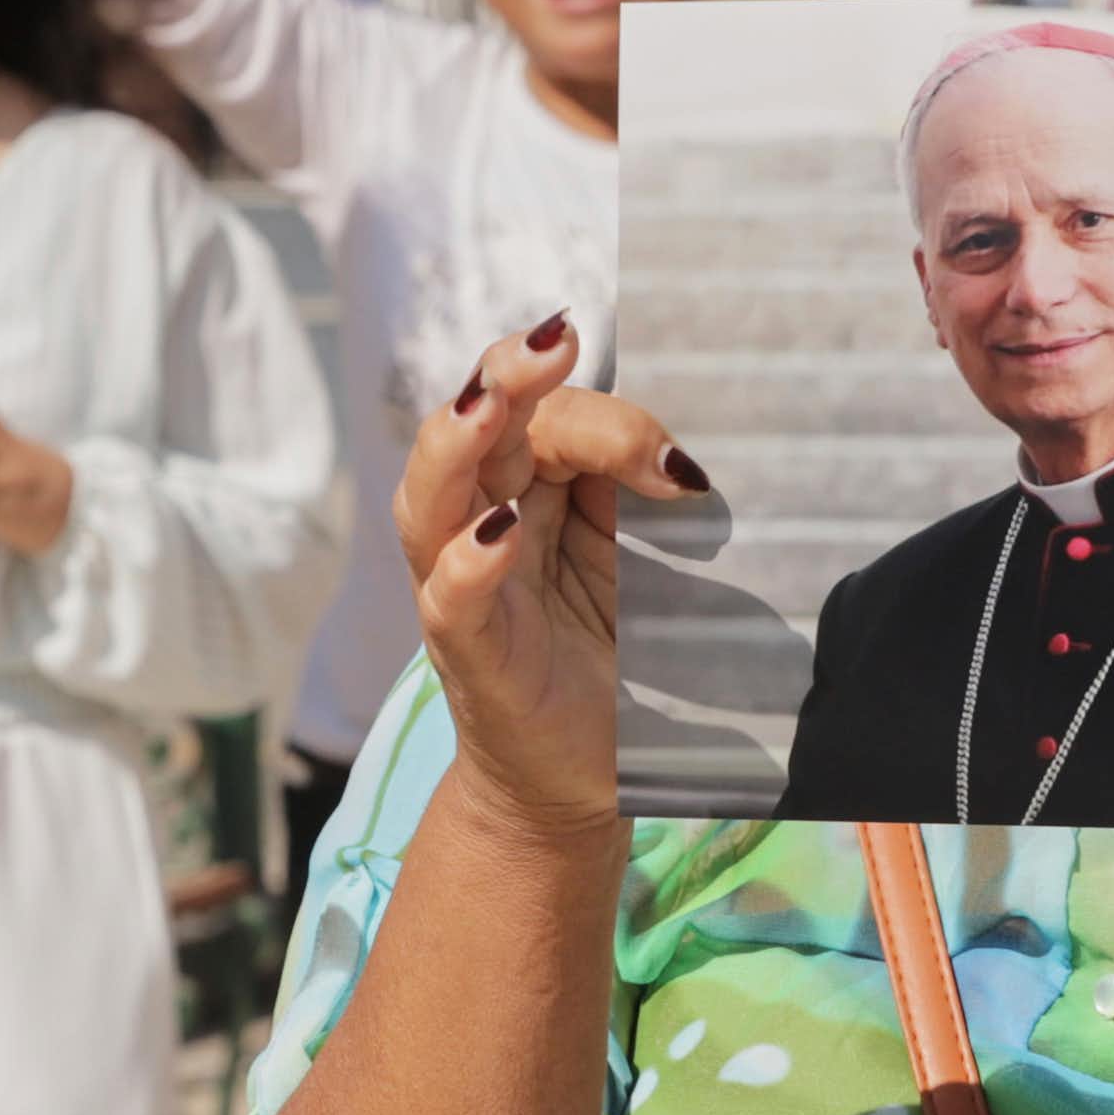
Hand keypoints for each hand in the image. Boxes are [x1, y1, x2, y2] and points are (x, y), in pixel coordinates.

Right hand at [393, 312, 709, 835]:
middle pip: (479, 424)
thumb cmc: (618, 651)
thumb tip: (683, 470)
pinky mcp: (468, 653)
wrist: (588, 776)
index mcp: (531, 483)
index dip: (613, 423)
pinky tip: (496, 535)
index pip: (552, 417)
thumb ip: (649, 500)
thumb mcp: (645, 557)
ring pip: (430, 495)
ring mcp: (465, 584)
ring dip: (456, 439)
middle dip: (511, 372)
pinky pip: (450, 598)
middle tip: (556, 337)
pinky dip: (468, 561)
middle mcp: (485, 517)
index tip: (680, 469)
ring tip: (489, 403)